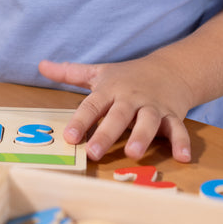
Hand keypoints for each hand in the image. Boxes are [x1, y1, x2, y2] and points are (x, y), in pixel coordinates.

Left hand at [38, 56, 193, 162]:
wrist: (171, 68)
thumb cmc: (128, 76)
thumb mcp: (98, 72)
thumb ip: (69, 73)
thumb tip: (40, 65)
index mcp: (110, 90)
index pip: (92, 105)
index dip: (80, 121)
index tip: (69, 137)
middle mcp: (131, 99)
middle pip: (118, 116)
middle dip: (106, 134)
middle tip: (94, 152)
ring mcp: (153, 107)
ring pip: (148, 121)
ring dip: (142, 136)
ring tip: (133, 153)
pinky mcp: (174, 115)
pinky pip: (178, 129)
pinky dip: (181, 142)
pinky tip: (182, 157)